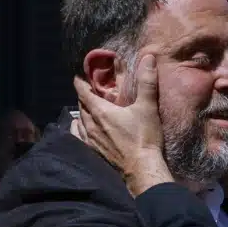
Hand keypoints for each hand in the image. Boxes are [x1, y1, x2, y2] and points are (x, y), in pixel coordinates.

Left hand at [72, 54, 172, 195]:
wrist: (142, 169)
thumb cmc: (144, 138)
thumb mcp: (147, 107)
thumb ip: (147, 82)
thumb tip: (149, 57)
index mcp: (100, 111)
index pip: (83, 91)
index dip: (81, 81)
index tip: (81, 76)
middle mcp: (91, 124)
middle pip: (81, 105)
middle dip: (84, 96)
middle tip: (90, 90)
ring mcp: (91, 140)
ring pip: (80, 121)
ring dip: (82, 112)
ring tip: (86, 108)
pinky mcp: (95, 152)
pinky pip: (80, 137)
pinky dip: (79, 129)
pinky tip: (81, 129)